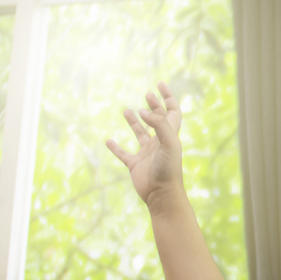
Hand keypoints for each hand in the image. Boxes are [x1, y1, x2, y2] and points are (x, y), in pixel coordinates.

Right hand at [104, 82, 184, 209]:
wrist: (162, 194)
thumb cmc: (168, 169)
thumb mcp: (168, 143)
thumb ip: (158, 125)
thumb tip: (143, 110)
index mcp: (170, 135)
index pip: (172, 111)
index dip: (168, 97)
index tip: (159, 85)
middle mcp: (159, 142)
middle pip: (158, 120)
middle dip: (154, 106)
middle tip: (147, 94)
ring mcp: (147, 153)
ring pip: (140, 134)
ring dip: (134, 122)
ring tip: (127, 110)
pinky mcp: (135, 164)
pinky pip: (124, 154)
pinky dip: (116, 148)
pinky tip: (108, 141)